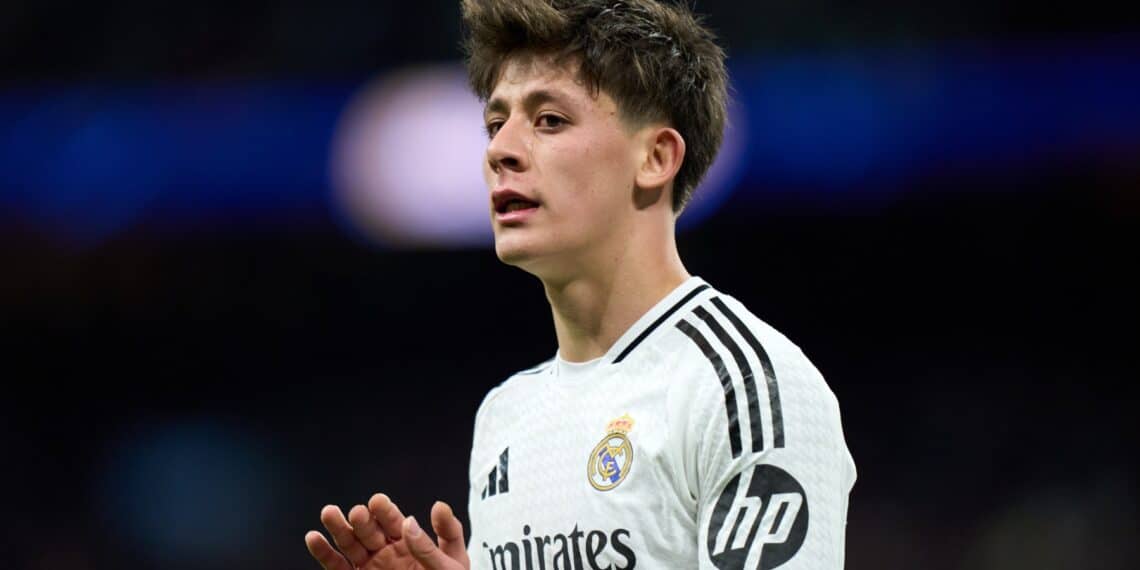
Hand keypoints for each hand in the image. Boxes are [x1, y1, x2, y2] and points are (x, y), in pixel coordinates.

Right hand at [305, 493, 469, 569]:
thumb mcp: (453, 565)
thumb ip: (439, 541)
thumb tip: (423, 514)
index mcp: (410, 542)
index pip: (395, 521)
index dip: (385, 511)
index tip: (378, 502)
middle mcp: (387, 552)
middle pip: (369, 530)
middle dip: (362, 520)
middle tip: (357, 513)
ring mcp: (370, 567)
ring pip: (350, 545)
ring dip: (338, 529)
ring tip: (329, 514)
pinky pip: (337, 568)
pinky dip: (324, 554)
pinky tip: (314, 538)